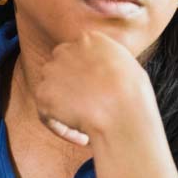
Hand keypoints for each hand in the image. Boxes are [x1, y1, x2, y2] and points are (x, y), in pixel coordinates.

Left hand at [36, 31, 156, 145]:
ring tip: (87, 127)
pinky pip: (47, 114)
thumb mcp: (128, 66)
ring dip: (64, 108)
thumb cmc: (135, 94)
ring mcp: (52, 71)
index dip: (84, 76)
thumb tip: (104, 75)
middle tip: (86, 109)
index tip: (96, 93)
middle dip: (69, 87)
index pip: (78, 53)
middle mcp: (67, 49)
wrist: (123, 111)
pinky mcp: (43, 93)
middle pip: (59, 68)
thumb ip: (108, 64)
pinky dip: (62, 128)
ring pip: (51, 91)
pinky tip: (82, 137)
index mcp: (90, 39)